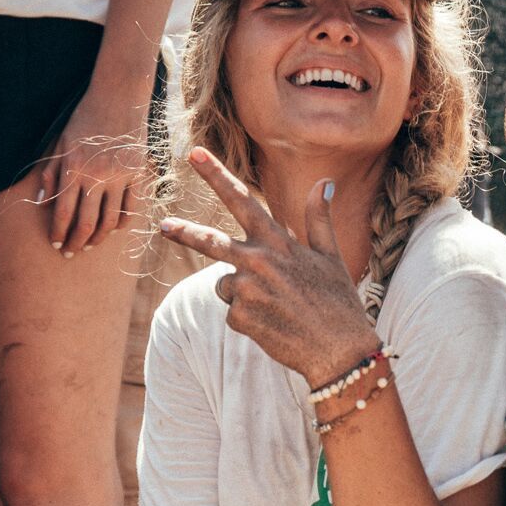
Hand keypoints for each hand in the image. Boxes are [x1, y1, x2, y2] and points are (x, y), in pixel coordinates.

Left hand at [40, 79, 151, 254]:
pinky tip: (113, 229)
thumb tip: (39, 202)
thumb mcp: (60, 143)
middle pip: (86, 222)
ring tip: (90, 245)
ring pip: (109, 220)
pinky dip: (122, 223)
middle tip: (71, 253)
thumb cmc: (84, 119)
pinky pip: (132, 208)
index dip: (58, 232)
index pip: (63, 211)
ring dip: (98, 237)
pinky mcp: (138, 174)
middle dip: (76, 242)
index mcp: (74, 168)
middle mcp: (96, 176)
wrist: (118, 98)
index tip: (56, 245)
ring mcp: (120, 177)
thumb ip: (50, 172)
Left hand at [161, 148, 378, 385]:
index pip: (242, 200)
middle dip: (185, 232)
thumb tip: (325, 181)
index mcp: (278, 242)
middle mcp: (258, 261)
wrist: (340, 351)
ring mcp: (247, 290)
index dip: (216, 175)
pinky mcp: (240, 318)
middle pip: (210, 242)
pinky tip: (275, 326)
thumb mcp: (332, 257)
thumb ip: (319, 218)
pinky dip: (250, 320)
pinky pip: (233, 314)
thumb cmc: (339, 303)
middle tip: (165, 225)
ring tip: (277, 308)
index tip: (194, 154)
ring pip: (226, 285)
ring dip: (243, 294)